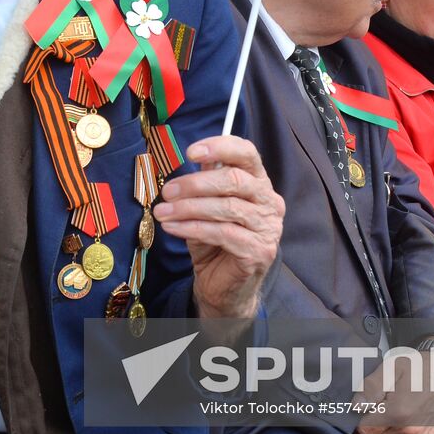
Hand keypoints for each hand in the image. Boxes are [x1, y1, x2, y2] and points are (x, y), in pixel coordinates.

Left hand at [154, 135, 284, 319]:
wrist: (223, 286)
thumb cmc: (214, 241)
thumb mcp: (205, 206)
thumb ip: (205, 183)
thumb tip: (197, 160)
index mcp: (259, 183)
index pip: (247, 154)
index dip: (220, 147)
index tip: (191, 152)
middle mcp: (270, 202)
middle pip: (234, 180)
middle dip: (195, 184)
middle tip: (168, 191)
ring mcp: (268, 228)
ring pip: (227, 207)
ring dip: (189, 208)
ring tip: (163, 212)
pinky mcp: (259, 251)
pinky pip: (222, 233)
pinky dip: (192, 228)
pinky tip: (172, 227)